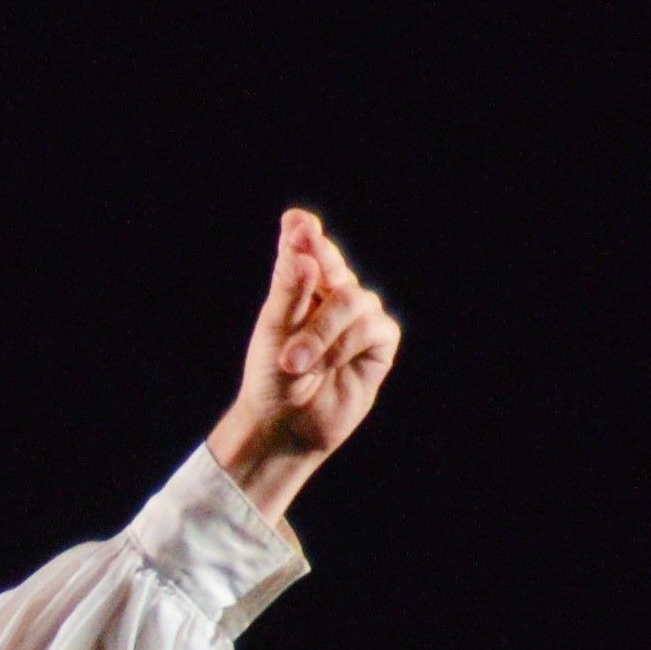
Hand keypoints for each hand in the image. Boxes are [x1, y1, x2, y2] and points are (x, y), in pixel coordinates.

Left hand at [211, 208, 401, 518]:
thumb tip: (304, 253)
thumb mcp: (273, 331)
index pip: (307, 244)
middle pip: (333, 268)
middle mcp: (333, 291)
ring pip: (353, 300)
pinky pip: (373, 327)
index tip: (297, 224)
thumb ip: (288, 289)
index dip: (305, 233)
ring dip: (320, 334)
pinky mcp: (379, 341)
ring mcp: (359, 314)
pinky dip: (345, 346)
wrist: (284, 425)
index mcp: (302, 281)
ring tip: (294, 364)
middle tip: (286, 335)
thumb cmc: (271, 378)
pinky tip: (326, 366)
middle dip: (311, 295)